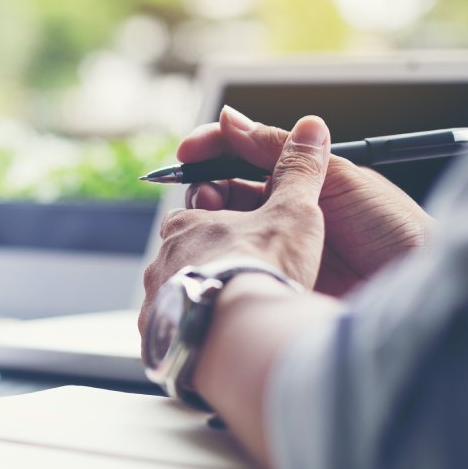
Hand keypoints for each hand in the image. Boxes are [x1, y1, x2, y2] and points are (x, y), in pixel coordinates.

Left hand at [140, 116, 329, 335]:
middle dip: (211, 259)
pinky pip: (172, 332)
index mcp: (185, 225)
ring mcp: (155, 301)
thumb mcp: (293, 211)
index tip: (247, 229)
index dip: (223, 216)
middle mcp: (160, 261)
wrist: (239, 333)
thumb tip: (311, 128)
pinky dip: (192, 332)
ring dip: (202, 297)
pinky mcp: (157, 338)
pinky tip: (217, 339)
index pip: (198, 210)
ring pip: (177, 293)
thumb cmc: (264, 267)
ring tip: (235, 312)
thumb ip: (300, 171)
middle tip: (246, 273)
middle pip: (186, 253)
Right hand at [177, 107, 434, 295]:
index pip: (248, 156)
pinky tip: (216, 251)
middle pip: (230, 191)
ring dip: (211, 218)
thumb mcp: (337, 175)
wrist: (418, 287)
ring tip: (210, 219)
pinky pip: (242, 263)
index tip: (188, 152)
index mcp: (305, 181)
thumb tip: (233, 120)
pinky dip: (222, 255)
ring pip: (229, 226)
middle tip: (200, 193)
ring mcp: (282, 247)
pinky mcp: (279, 280)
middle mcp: (289, 211)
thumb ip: (281, 150)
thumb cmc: (393, 228)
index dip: (216, 149)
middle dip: (207, 186)